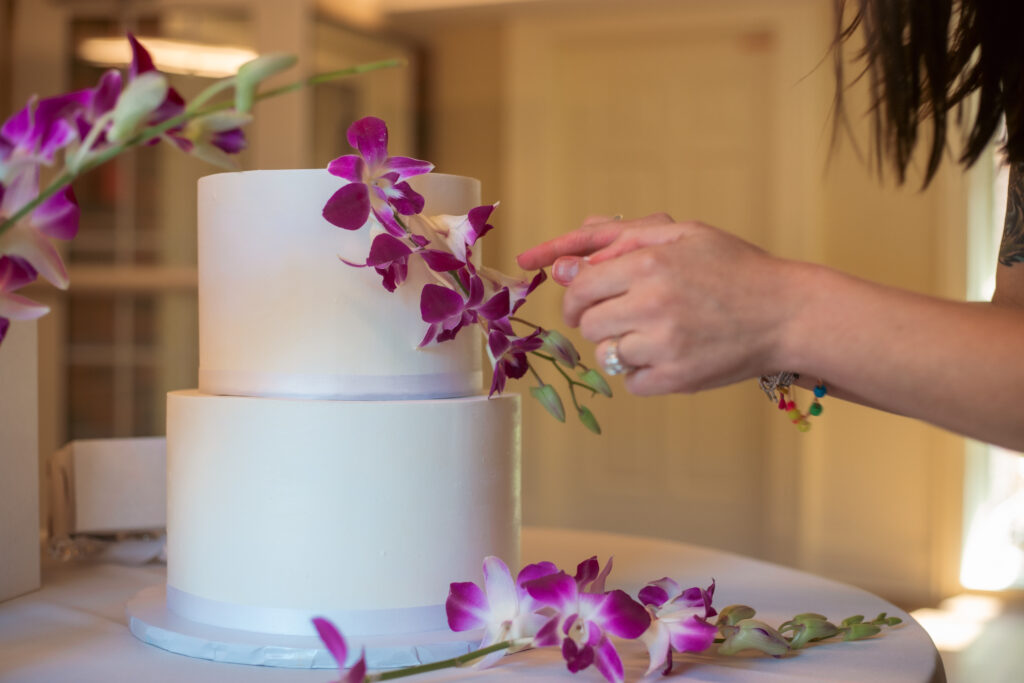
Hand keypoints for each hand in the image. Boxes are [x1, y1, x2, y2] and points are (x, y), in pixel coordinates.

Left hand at [522, 215, 800, 395]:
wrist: (788, 313)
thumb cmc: (735, 269)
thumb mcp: (685, 235)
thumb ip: (622, 239)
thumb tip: (563, 262)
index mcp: (650, 264)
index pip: (580, 287)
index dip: (575, 297)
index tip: (582, 304)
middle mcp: (652, 304)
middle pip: (587, 324)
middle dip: (596, 321)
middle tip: (620, 318)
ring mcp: (664, 345)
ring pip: (606, 356)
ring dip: (618, 348)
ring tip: (648, 336)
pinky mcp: (676, 379)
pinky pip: (631, 383)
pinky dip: (641, 374)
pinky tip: (665, 356)